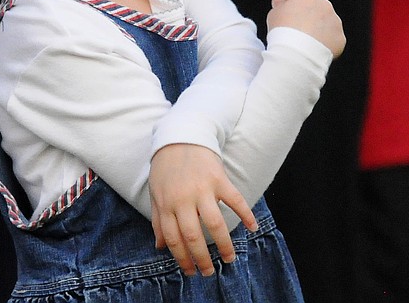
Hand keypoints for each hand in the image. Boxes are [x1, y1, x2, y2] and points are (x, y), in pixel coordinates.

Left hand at [149, 143, 257, 275]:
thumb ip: (158, 220)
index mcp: (166, 204)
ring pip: (215, 223)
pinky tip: (252, 228)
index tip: (190, 271)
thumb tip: (159, 246)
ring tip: (230, 259)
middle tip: (209, 272)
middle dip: (202, 258)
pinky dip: (245, 214)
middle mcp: (184, 199)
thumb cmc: (166, 168)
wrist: (180, 136)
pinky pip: (235, 199)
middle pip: (193, 235)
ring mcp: (202, 188)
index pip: (173, 239)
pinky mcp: (219, 178)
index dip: (182, 258)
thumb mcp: (156, 193)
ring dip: (224, 244)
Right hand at [267, 0, 345, 57]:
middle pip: (314, 8)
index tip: (287, 15)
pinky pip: (332, 38)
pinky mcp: (340, 37)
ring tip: (305, 42)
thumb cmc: (284, 33)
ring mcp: (334, 21)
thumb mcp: (273, 14)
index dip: (291, 6)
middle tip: (296, 31)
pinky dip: (325, 43)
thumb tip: (280, 1)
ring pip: (325, 23)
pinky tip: (314, 49)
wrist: (297, 53)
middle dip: (307, 17)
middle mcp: (324, 4)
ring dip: (317, 30)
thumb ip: (279, 5)